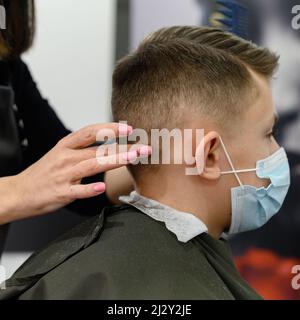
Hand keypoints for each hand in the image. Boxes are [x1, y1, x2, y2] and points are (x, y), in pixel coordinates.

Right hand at [0, 123, 150, 223]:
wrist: (19, 192)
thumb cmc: (44, 173)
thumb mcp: (61, 154)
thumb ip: (84, 150)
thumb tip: (109, 147)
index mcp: (66, 146)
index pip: (90, 132)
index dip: (110, 129)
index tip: (128, 129)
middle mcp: (65, 157)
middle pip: (97, 150)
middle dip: (123, 148)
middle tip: (143, 148)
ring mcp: (63, 175)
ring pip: (91, 166)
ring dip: (113, 161)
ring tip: (131, 158)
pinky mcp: (60, 192)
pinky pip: (77, 191)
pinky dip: (89, 189)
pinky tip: (102, 188)